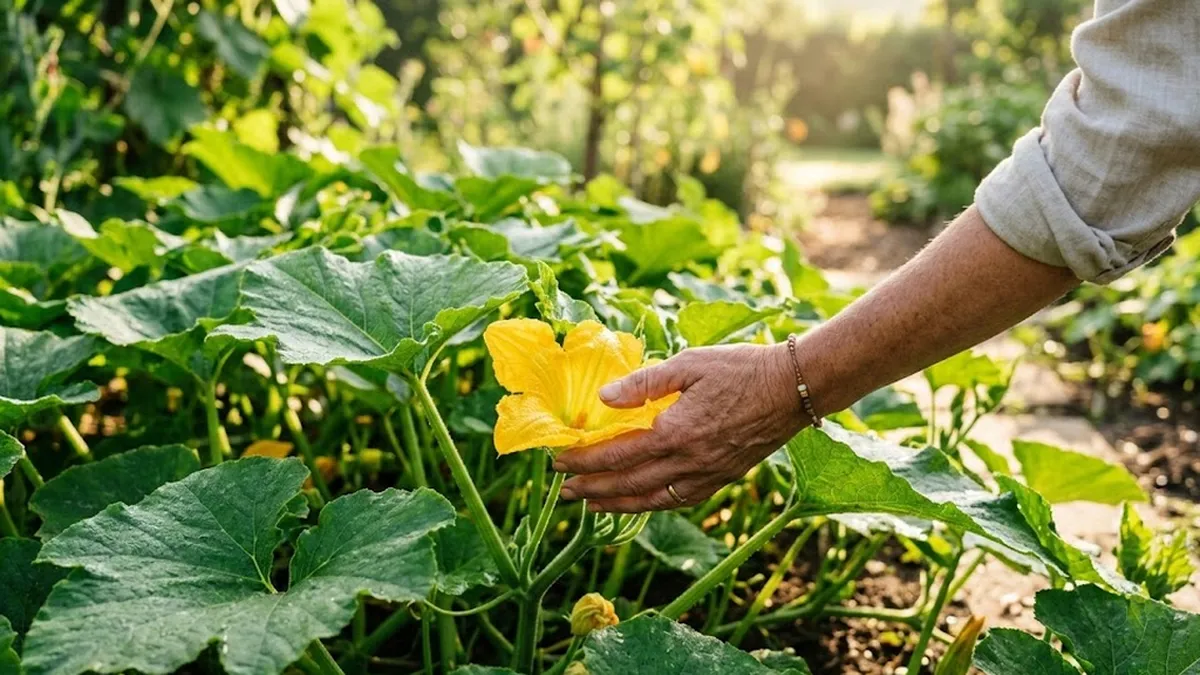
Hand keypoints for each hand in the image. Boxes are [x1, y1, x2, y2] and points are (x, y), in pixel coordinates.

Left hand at [553, 342, 806, 512]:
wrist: (793, 388)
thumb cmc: (741, 368)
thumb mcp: (689, 363)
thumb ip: (644, 383)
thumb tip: (603, 398)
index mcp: (675, 432)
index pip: (617, 454)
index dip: (585, 461)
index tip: (560, 463)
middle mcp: (689, 462)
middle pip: (629, 484)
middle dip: (592, 489)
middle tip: (564, 492)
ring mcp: (707, 475)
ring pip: (652, 500)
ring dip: (617, 505)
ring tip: (592, 505)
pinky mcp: (722, 479)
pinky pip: (678, 500)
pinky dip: (652, 505)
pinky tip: (640, 501)